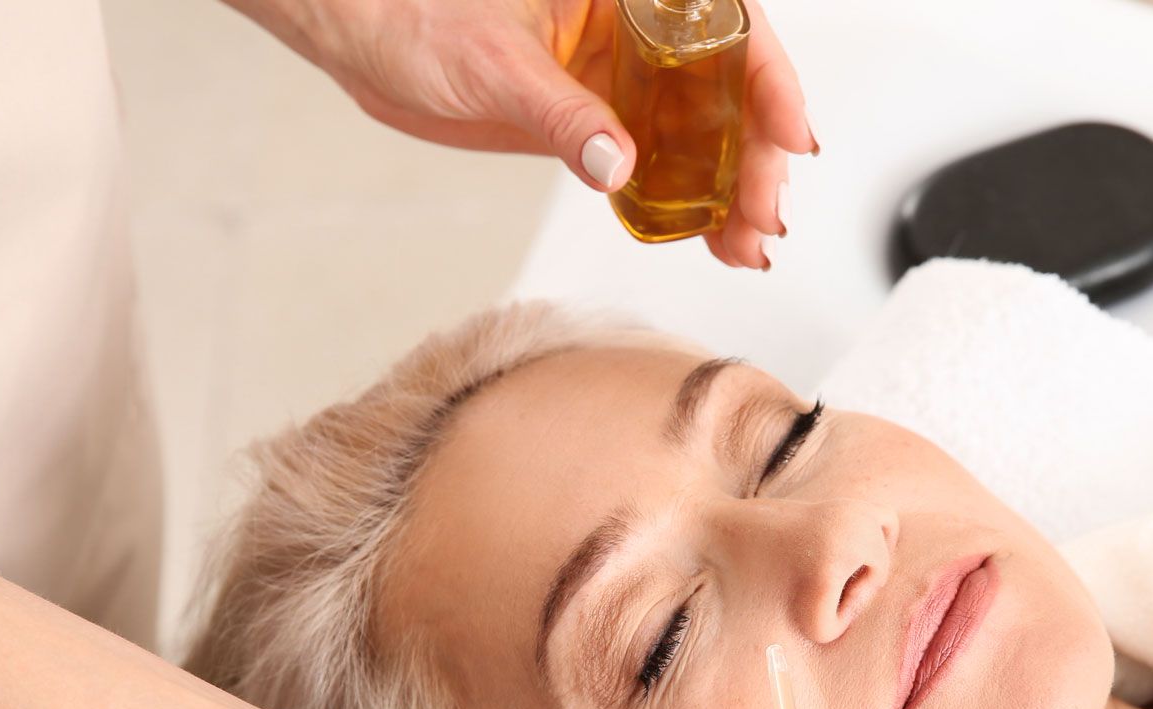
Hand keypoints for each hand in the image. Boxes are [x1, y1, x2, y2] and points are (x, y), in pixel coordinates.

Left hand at [223, 0, 815, 268]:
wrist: (361, 39)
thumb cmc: (412, 13)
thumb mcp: (495, 64)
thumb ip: (561, 116)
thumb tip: (618, 164)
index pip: (726, 22)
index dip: (770, 79)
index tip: (790, 135)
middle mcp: (632, 29)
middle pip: (724, 89)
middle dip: (754, 154)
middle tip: (763, 212)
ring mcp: (616, 78)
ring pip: (696, 134)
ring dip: (727, 190)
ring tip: (746, 242)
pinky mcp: (591, 122)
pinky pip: (652, 165)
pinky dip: (680, 204)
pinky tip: (705, 238)